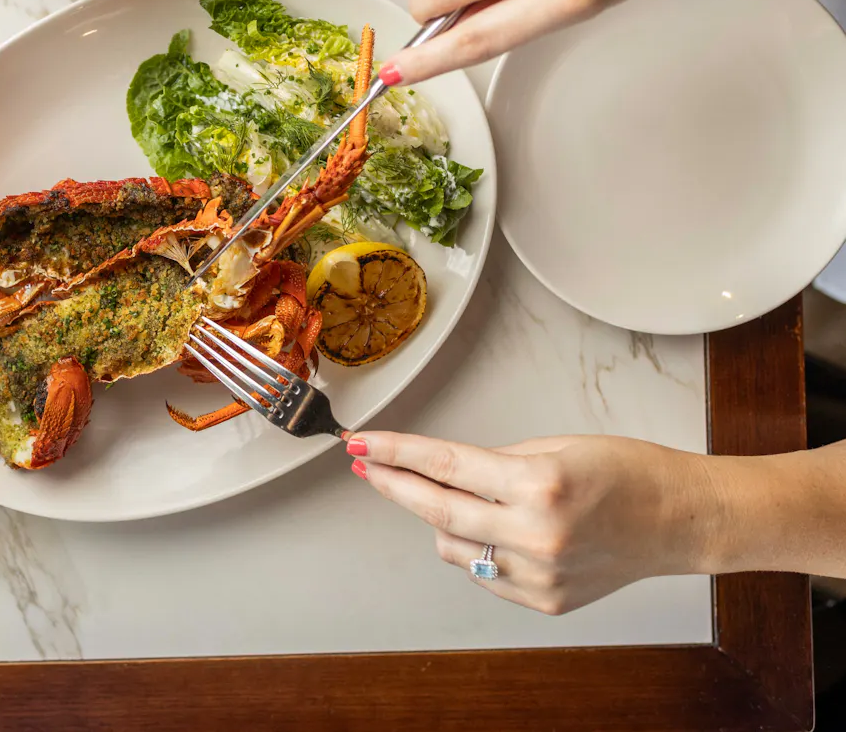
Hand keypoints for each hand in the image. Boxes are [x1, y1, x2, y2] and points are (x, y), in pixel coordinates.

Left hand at [347, 431, 720, 614]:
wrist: (679, 520)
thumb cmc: (626, 472)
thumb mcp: (554, 446)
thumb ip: (492, 463)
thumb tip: (436, 470)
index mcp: (538, 484)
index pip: (445, 465)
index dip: (396, 452)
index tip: (363, 443)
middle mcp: (535, 533)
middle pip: (436, 509)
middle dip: (393, 484)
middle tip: (367, 465)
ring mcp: (539, 573)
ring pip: (453, 546)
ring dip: (442, 518)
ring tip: (464, 496)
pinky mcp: (545, 599)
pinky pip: (482, 572)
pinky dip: (477, 547)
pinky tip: (496, 528)